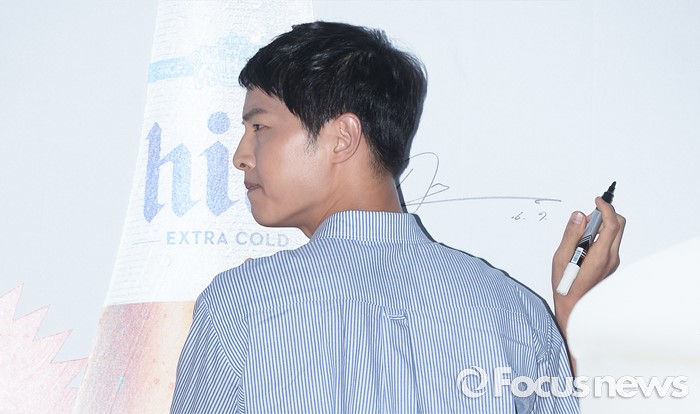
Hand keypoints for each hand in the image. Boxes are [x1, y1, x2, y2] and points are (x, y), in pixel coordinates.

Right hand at [551, 197, 625, 333]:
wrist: (574, 308)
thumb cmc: (566, 286)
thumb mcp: (561, 257)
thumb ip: (571, 234)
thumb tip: (578, 216)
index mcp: (600, 255)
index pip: (611, 223)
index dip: (605, 208)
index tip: (597, 200)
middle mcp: (610, 258)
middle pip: (618, 226)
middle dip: (604, 215)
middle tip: (585, 218)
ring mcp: (612, 262)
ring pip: (614, 234)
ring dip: (600, 226)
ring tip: (579, 235)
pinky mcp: (609, 264)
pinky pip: (608, 243)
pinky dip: (598, 236)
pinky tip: (582, 245)